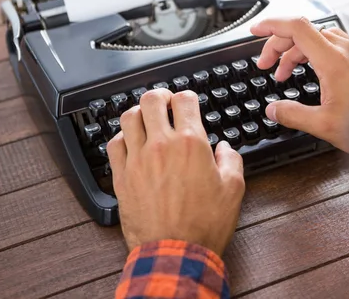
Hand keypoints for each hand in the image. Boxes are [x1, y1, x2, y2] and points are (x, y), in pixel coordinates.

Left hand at [107, 89, 244, 255]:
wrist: (176, 252)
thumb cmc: (204, 224)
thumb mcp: (234, 189)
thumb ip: (231, 160)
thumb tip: (224, 149)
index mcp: (190, 143)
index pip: (184, 100)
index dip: (187, 96)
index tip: (188, 102)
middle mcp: (161, 146)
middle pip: (151, 100)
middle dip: (160, 96)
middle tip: (165, 102)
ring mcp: (137, 160)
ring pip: (128, 118)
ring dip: (140, 113)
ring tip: (147, 119)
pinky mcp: (122, 177)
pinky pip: (114, 144)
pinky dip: (122, 137)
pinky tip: (131, 143)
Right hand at [251, 17, 348, 153]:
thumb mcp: (325, 125)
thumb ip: (293, 115)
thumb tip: (272, 110)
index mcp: (335, 60)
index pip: (296, 27)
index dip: (271, 25)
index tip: (255, 30)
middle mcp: (348, 49)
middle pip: (303, 31)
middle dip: (279, 46)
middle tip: (267, 67)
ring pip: (318, 37)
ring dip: (297, 50)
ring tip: (286, 73)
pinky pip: (334, 44)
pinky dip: (315, 52)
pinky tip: (312, 70)